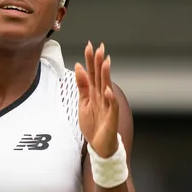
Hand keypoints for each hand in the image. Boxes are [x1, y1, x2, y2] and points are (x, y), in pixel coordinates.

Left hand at [74, 42, 119, 157]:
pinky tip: (108, 90)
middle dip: (99, 63)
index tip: (89, 46)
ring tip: (105, 62)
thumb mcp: (83, 102)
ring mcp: (108, 106)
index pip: (92, 73)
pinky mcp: (111, 117)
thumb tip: (79, 67)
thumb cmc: (93, 124)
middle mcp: (102, 96)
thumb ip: (82, 85)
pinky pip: (112, 107)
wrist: (100, 145)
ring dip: (106, 75)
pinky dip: (110, 98)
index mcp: (94, 92)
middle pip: (100, 77)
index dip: (90, 60)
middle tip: (98, 48)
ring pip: (107, 87)